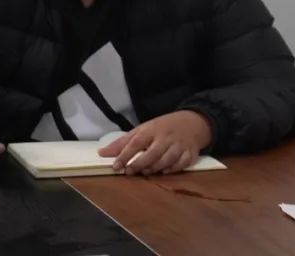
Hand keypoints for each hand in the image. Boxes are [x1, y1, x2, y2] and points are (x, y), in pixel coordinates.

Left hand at [97, 110, 211, 174]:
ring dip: (155, 168)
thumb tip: (101, 153)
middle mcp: (166, 137)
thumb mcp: (142, 130)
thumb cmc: (162, 128)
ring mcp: (180, 145)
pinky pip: (181, 164)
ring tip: (145, 171)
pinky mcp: (190, 153)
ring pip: (167, 160)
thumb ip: (122, 143)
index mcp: (152, 129)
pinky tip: (164, 171)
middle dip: (140, 164)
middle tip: (130, 172)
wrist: (193, 122)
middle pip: (153, 153)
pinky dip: (172, 169)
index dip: (125, 155)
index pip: (136, 142)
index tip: (116, 167)